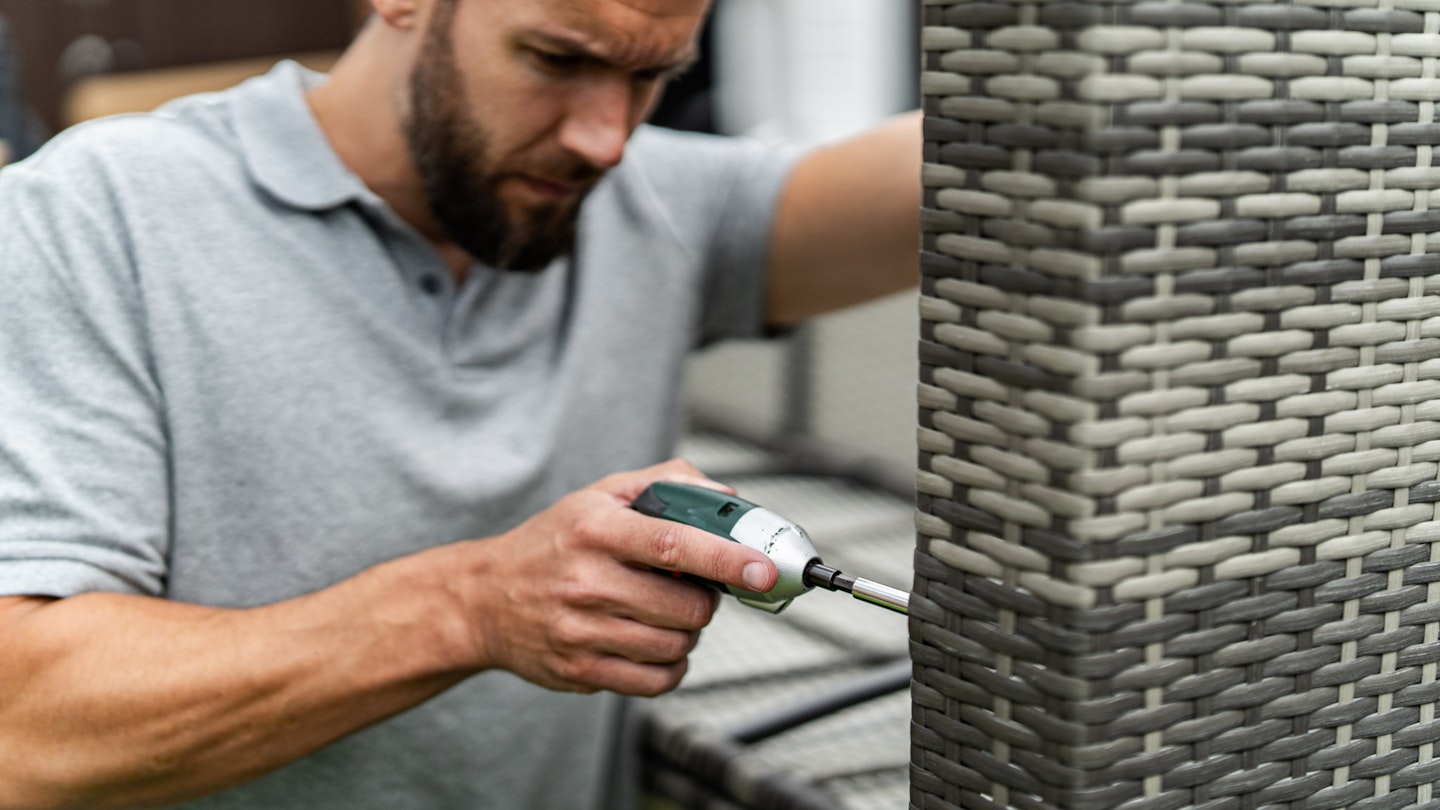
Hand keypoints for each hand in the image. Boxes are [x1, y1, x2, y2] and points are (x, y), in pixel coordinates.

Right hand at [452, 460, 777, 695]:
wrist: (483, 599)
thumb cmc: (551, 543)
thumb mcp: (598, 496)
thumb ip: (664, 485)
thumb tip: (726, 498)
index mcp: (596, 529)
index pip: (674, 544)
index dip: (727, 559)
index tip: (763, 570)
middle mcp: (587, 580)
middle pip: (686, 606)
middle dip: (705, 599)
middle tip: (690, 588)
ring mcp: (582, 631)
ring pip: (676, 645)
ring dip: (687, 633)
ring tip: (666, 614)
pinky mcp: (580, 671)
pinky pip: (655, 681)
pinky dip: (670, 667)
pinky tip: (655, 645)